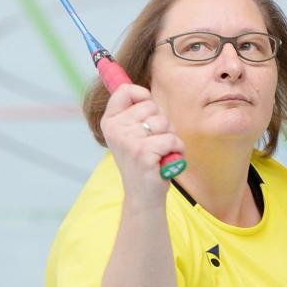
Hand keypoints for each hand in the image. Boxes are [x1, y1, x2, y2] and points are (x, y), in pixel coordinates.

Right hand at [101, 84, 184, 206]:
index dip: (142, 96)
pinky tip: (166, 160)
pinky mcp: (143, 153)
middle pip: (151, 105)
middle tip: (153, 143)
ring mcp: (128, 141)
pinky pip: (172, 138)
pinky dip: (176, 149)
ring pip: (164, 122)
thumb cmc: (142, 162)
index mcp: (109, 121)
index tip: (147, 110)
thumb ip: (134, 113)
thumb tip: (143, 89)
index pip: (124, 90)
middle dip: (161, 123)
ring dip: (170, 137)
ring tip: (159, 152)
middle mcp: (115, 129)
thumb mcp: (130, 134)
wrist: (142, 197)